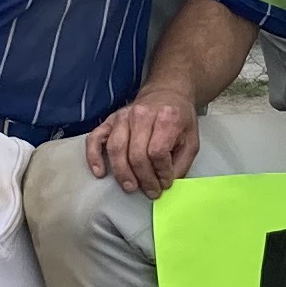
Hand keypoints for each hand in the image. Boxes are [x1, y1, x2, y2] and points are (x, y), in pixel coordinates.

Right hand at [84, 87, 203, 197]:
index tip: (165, 183)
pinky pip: (95, 138)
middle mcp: (142, 115)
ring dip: (122, 173)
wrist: (167, 94)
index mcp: (166, 118)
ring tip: (131, 187)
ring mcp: (122, 116)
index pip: (158, 152)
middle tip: (151, 191)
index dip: (161, 172)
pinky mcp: (109, 120)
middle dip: (144, 178)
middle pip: (137, 154)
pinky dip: (94, 157)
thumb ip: (181, 164)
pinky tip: (100, 172)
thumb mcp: (191, 141)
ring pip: (116, 149)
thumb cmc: (179, 120)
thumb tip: (165, 184)